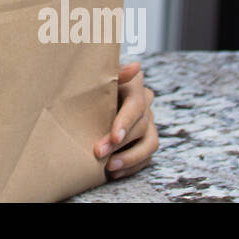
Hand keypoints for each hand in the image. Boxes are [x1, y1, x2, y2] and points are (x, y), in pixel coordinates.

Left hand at [95, 60, 157, 179]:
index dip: (126, 122)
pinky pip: (147, 156)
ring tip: (110, 167)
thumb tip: (137, 67)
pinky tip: (115, 171)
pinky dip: (132, 166)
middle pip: (140, 126)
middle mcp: (146, 104)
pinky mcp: (147, 138)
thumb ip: (115, 74)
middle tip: (98, 153)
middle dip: (119, 143)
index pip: (136, 105)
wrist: (87, 97)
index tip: (114, 137)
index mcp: (134, 86)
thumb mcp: (98, 78)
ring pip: (150, 144)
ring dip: (130, 158)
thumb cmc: (90, 85)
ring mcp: (149, 122)